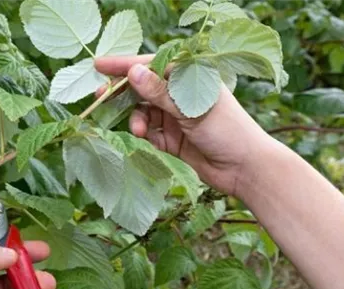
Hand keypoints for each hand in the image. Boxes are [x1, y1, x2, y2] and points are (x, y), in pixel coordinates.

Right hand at [95, 55, 272, 196]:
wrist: (245, 168)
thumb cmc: (227, 130)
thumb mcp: (190, 109)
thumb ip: (159, 92)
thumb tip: (133, 71)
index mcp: (190, 77)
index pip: (152, 64)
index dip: (125, 65)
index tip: (99, 66)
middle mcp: (180, 94)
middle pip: (143, 87)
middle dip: (123, 93)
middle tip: (101, 98)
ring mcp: (175, 117)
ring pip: (143, 111)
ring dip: (136, 119)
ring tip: (139, 130)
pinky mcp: (171, 139)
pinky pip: (148, 132)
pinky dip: (143, 134)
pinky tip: (145, 138)